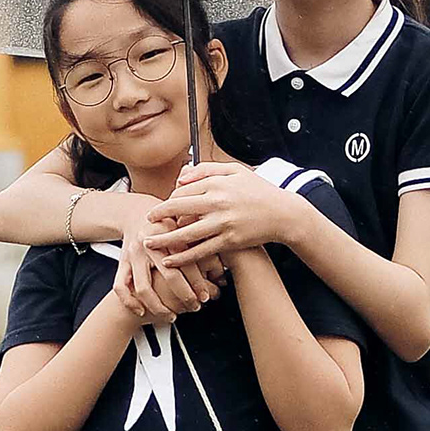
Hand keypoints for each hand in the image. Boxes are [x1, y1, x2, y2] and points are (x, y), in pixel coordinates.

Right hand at [116, 223, 218, 315]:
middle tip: (196, 305)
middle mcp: (148, 244)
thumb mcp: (183, 225)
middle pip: (169, 276)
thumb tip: (223, 269)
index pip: (187, 261)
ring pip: (144, 288)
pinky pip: (121, 287)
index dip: (199, 281)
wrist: (134, 213)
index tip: (207, 295)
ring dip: (159, 307)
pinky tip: (142, 312)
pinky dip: (130, 303)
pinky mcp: (121, 263)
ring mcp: (132, 255)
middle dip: (185, 296)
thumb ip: (200, 244)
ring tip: (172, 316)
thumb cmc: (165, 223)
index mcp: (167, 233)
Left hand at [147, 162, 298, 263]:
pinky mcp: (229, 241)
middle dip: (158, 216)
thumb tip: (181, 177)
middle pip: (178, 208)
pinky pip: (201, 251)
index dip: (169, 199)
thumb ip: (207, 170)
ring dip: (164, 240)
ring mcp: (223, 223)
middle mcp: (218, 202)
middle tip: (146, 222)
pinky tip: (170, 260)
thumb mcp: (235, 171)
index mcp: (217, 183)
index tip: (162, 208)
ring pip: (186, 233)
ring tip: (149, 244)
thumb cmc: (258, 191)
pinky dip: (183, 257)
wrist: (283, 214)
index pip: (183, 190)